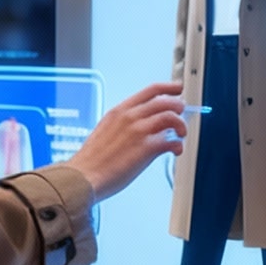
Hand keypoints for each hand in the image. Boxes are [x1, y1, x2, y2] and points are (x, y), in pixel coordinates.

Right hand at [65, 82, 186, 198]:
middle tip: (181, 116)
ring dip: (181, 125)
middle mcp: (130, 117)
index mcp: (119, 111)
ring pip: (171, 117)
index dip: (169, 88)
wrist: (83, 177)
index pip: (150, 90)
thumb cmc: (91, 160)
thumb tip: (137, 128)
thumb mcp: (104, 131)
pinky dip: (178, 145)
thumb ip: (122, 125)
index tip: (178, 89)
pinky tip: (175, 150)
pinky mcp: (146, 148)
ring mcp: (139, 131)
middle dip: (178, 107)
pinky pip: (171, 140)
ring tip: (180, 134)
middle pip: (165, 101)